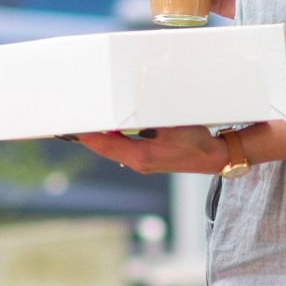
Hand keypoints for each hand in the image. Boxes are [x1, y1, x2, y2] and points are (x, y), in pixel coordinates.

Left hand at [73, 126, 225, 174]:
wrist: (214, 157)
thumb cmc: (198, 143)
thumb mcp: (177, 131)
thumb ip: (154, 127)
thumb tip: (135, 125)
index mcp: (141, 156)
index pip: (106, 146)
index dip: (88, 136)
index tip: (73, 128)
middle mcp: (137, 161)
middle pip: (104, 148)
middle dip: (88, 136)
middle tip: (72, 123)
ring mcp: (141, 161)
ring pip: (111, 149)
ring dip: (99, 138)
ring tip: (85, 124)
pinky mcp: (146, 157)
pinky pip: (121, 148)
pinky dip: (111, 139)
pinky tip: (108, 129)